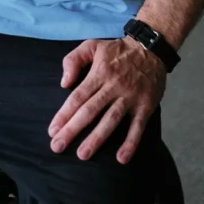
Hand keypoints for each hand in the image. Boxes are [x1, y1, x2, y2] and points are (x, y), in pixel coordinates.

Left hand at [47, 37, 166, 164]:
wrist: (151, 48)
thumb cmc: (117, 50)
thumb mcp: (92, 45)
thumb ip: (73, 60)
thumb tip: (64, 83)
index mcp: (98, 73)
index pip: (78, 97)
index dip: (64, 114)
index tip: (52, 131)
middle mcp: (113, 86)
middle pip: (90, 110)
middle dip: (73, 130)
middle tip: (57, 147)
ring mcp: (130, 97)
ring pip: (111, 120)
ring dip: (97, 138)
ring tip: (83, 154)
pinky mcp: (145, 105)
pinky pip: (138, 126)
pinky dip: (131, 142)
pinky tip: (121, 158)